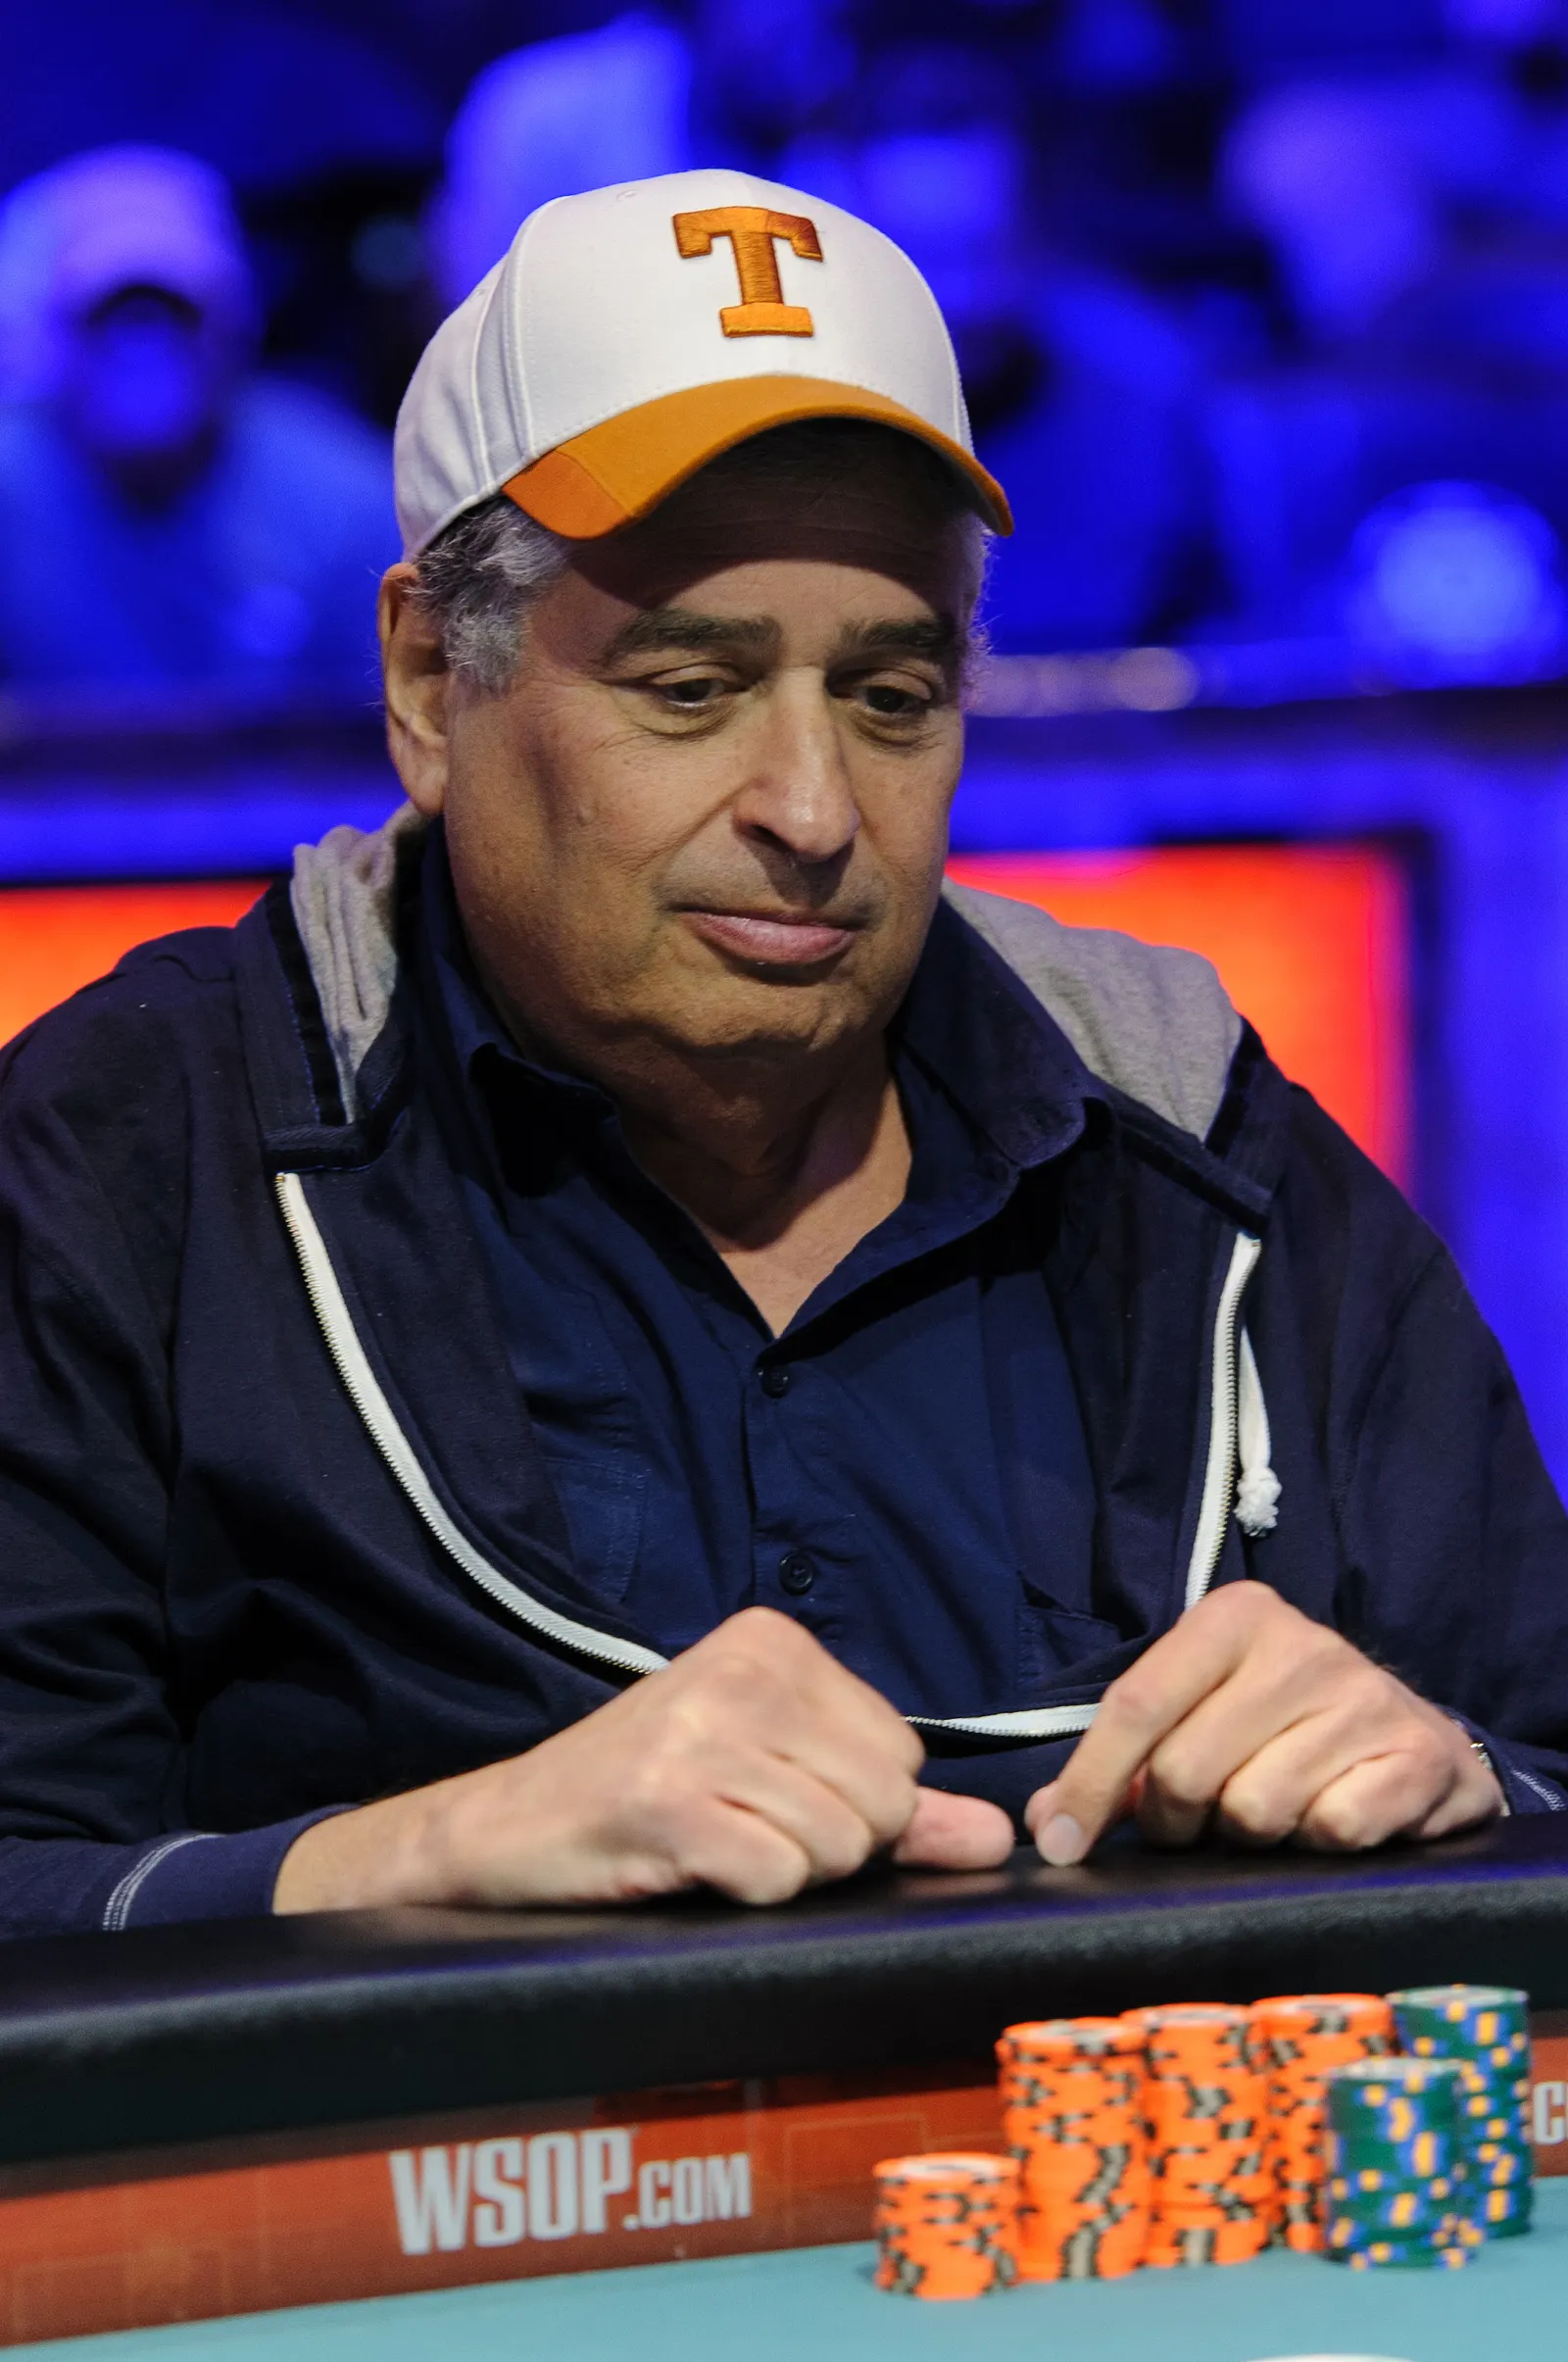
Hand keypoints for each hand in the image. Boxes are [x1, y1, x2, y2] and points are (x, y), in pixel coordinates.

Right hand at [275, 1606, 1012, 1912]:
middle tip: (738, 1825)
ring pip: (836, 1846)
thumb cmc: (647, 1796)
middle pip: (883, 1803)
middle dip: (827, 1845)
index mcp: (774, 1643)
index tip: (769, 1795)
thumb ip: (893, 1807)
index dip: (853, 1806)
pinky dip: (740, 1892)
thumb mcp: (773, 1775)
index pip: (903, 1755)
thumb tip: (997, 1838)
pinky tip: (685, 1863)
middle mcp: (743, 1670)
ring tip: (709, 1840)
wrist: (506, 1827)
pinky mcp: (666, 1799)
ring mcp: (701, 1730)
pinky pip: (775, 1878)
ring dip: (778, 1872)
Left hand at [1024, 1582, 1503, 1866]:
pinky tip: (1332, 1816)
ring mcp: (1365, 1696)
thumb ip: (1122, 1763)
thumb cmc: (1284, 1731)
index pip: (1136, 1704)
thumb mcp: (1202, 1717)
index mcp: (1234, 1617)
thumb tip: (1049, 1824)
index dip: (1090, 1783)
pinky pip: (1330, 1830)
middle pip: (1185, 1770)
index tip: (1062, 1845)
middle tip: (1200, 1825)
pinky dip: (1319, 1843)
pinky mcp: (1418, 1754)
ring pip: (1255, 1809)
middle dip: (1177, 1822)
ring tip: (1274, 1812)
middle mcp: (1301, 1644)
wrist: (1417, 1741)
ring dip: (1252, 1835)